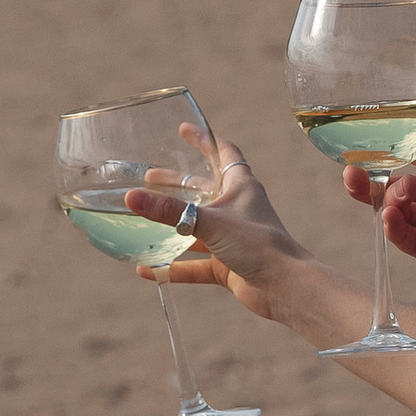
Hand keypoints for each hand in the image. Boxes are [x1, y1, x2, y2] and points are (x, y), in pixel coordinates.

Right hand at [117, 123, 308, 319]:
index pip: (223, 153)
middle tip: (149, 177)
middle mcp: (236, 209)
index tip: (184, 129)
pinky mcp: (227, 265)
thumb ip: (170, 211)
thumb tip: (131, 197)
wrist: (284, 286)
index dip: (205, 140)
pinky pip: (193, 264)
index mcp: (241, 187)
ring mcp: (232, 238)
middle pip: (203, 190)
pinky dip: (172, 266)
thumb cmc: (257, 244)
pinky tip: (147, 270)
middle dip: (177, 182)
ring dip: (171, 223)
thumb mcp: (210, 222)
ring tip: (142, 216)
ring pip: (196, 227)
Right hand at [350, 74, 415, 285]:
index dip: (377, 146)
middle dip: (367, 180)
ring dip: (384, 203)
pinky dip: (395, 231)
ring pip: (395, 214)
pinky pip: (410, 242)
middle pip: (389, 185)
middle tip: (351, 172)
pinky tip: (390, 218)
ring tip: (392, 198)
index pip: (402, 150)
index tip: (353, 139)